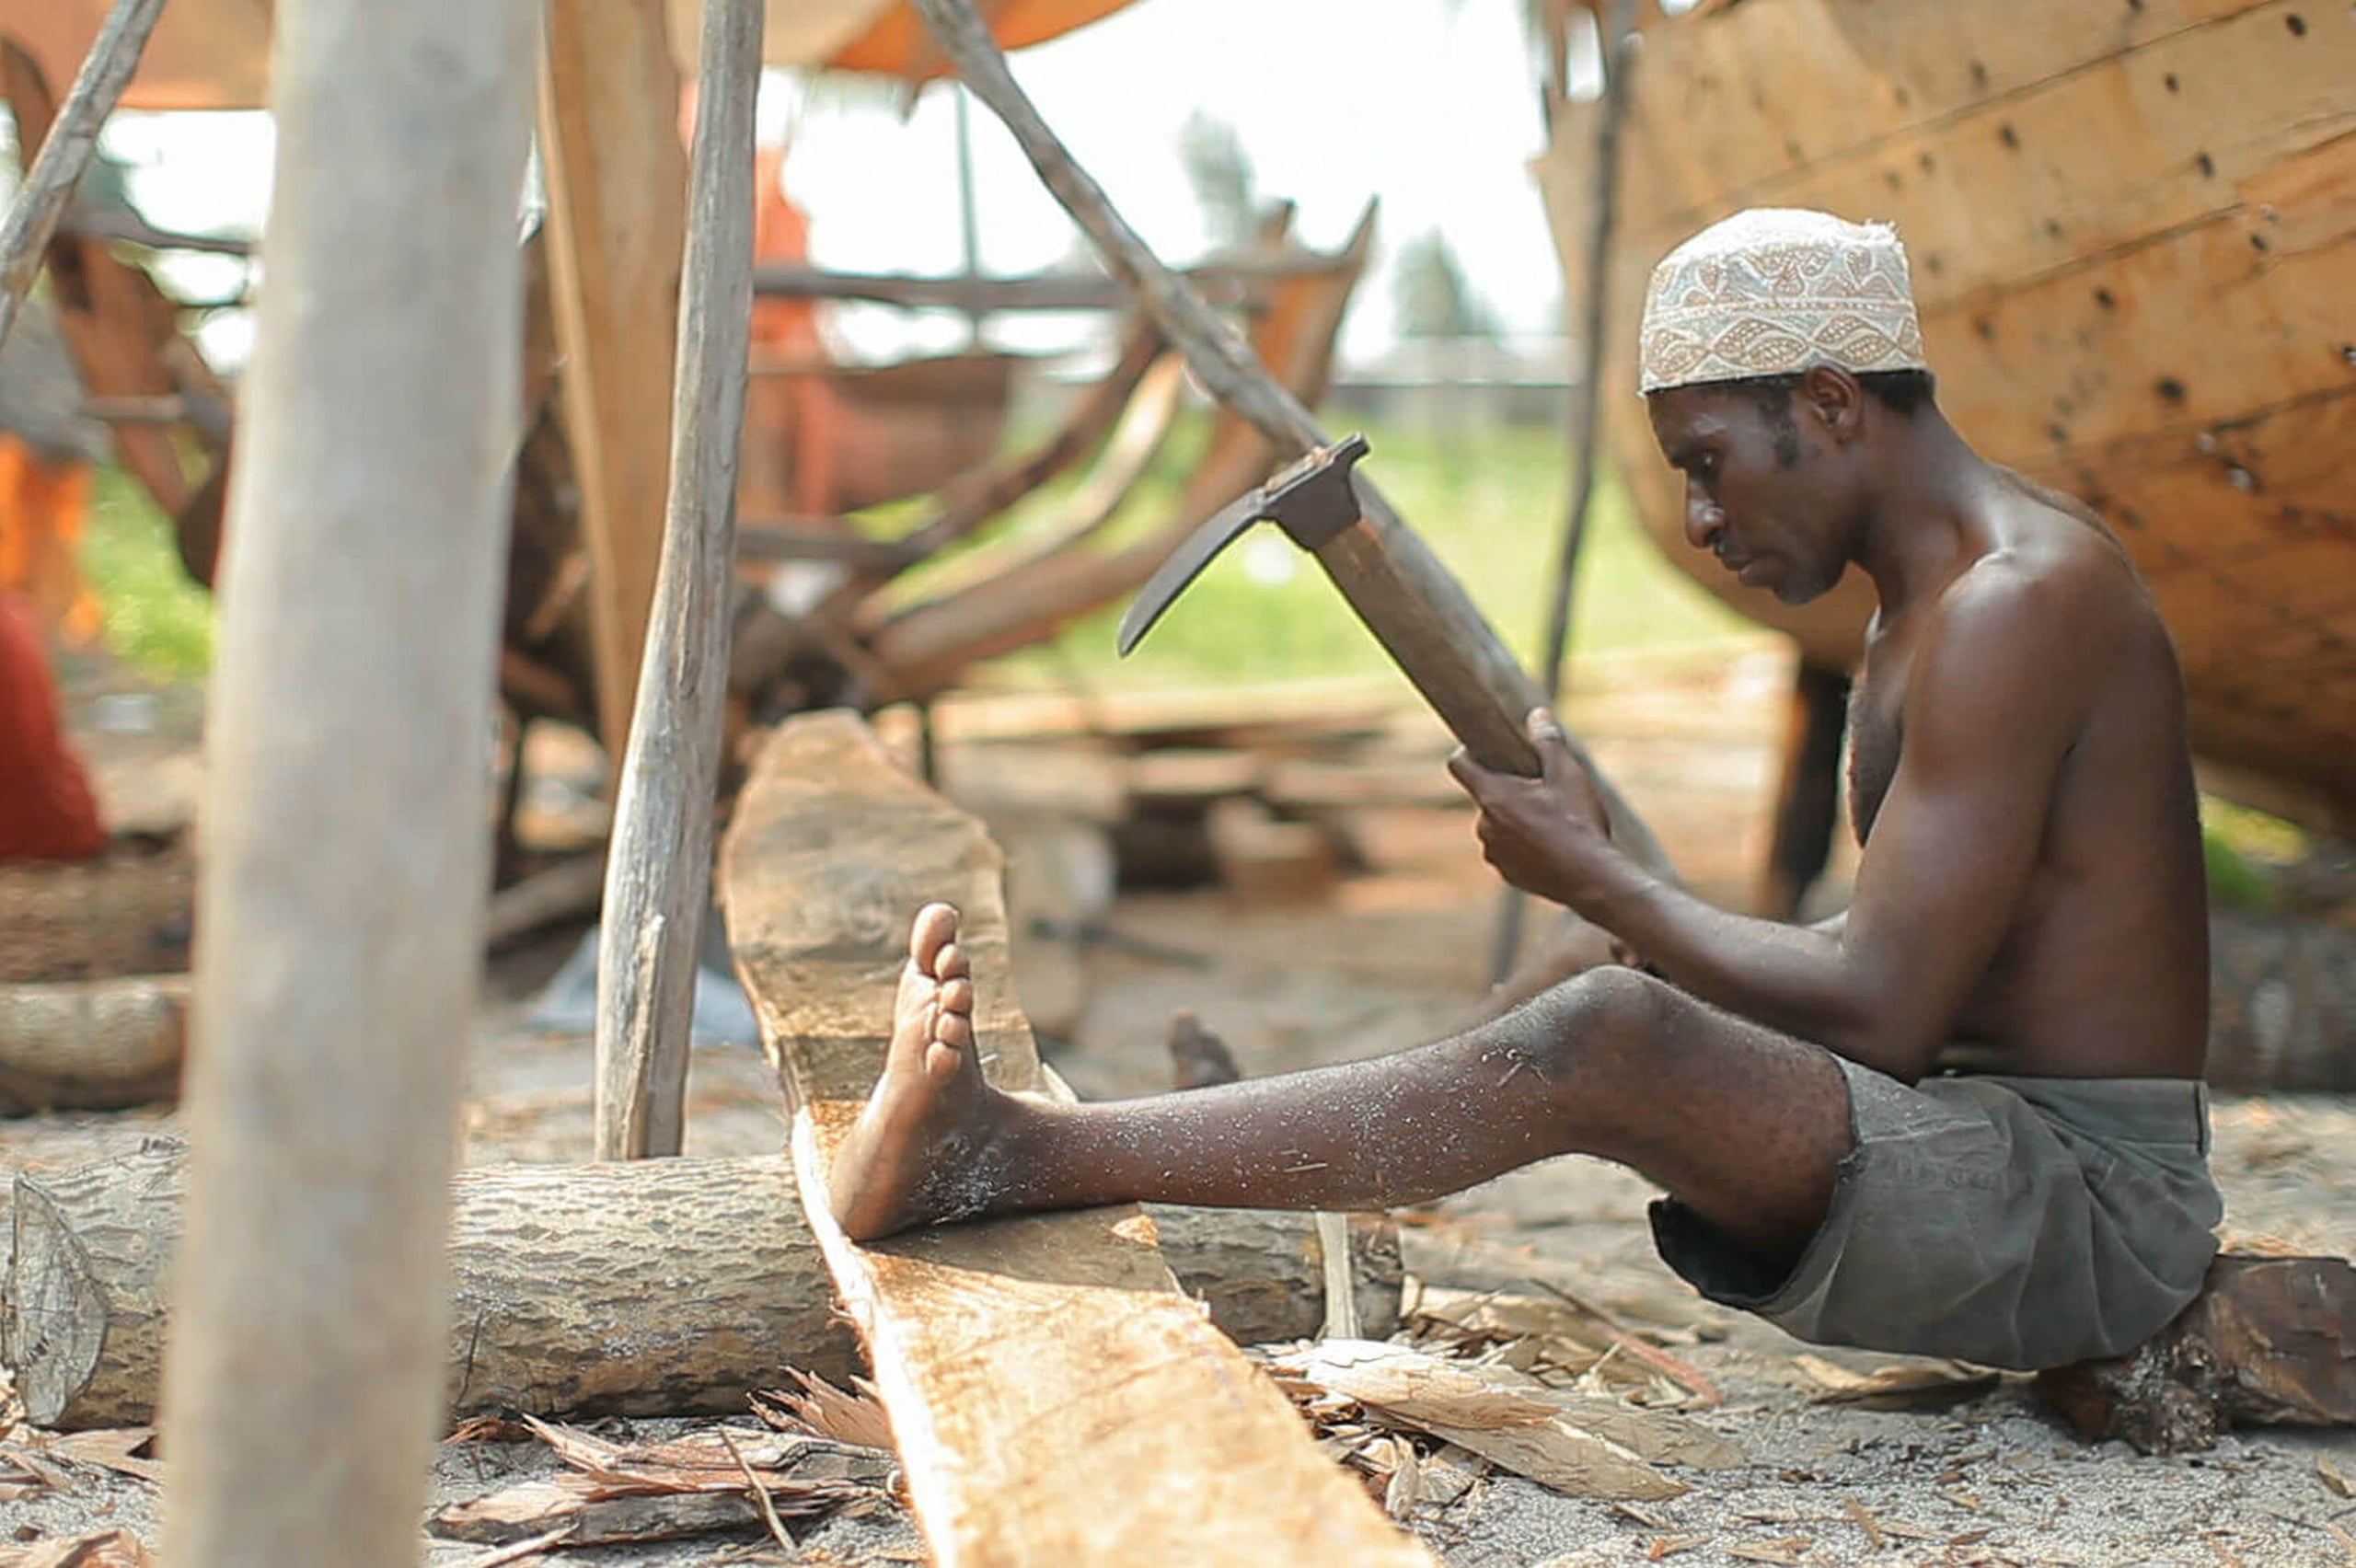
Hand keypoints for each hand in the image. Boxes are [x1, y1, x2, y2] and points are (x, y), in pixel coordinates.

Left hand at [1446, 708, 1614, 906]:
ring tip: (1551, 819)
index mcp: (1493, 796)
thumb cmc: (1579, 823)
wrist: (1593, 878)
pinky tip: (1551, 844)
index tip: (1487, 749)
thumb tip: (1537, 715)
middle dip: (1506, 788)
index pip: (1459, 764)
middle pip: (1484, 794)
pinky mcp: (1505, 873)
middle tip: (1540, 789)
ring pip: (1497, 824)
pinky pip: (1507, 850)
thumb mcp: (1568, 774)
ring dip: (1515, 818)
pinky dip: (1522, 844)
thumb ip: (1548, 742)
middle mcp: (1484, 825)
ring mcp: (1493, 852)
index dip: (1469, 752)